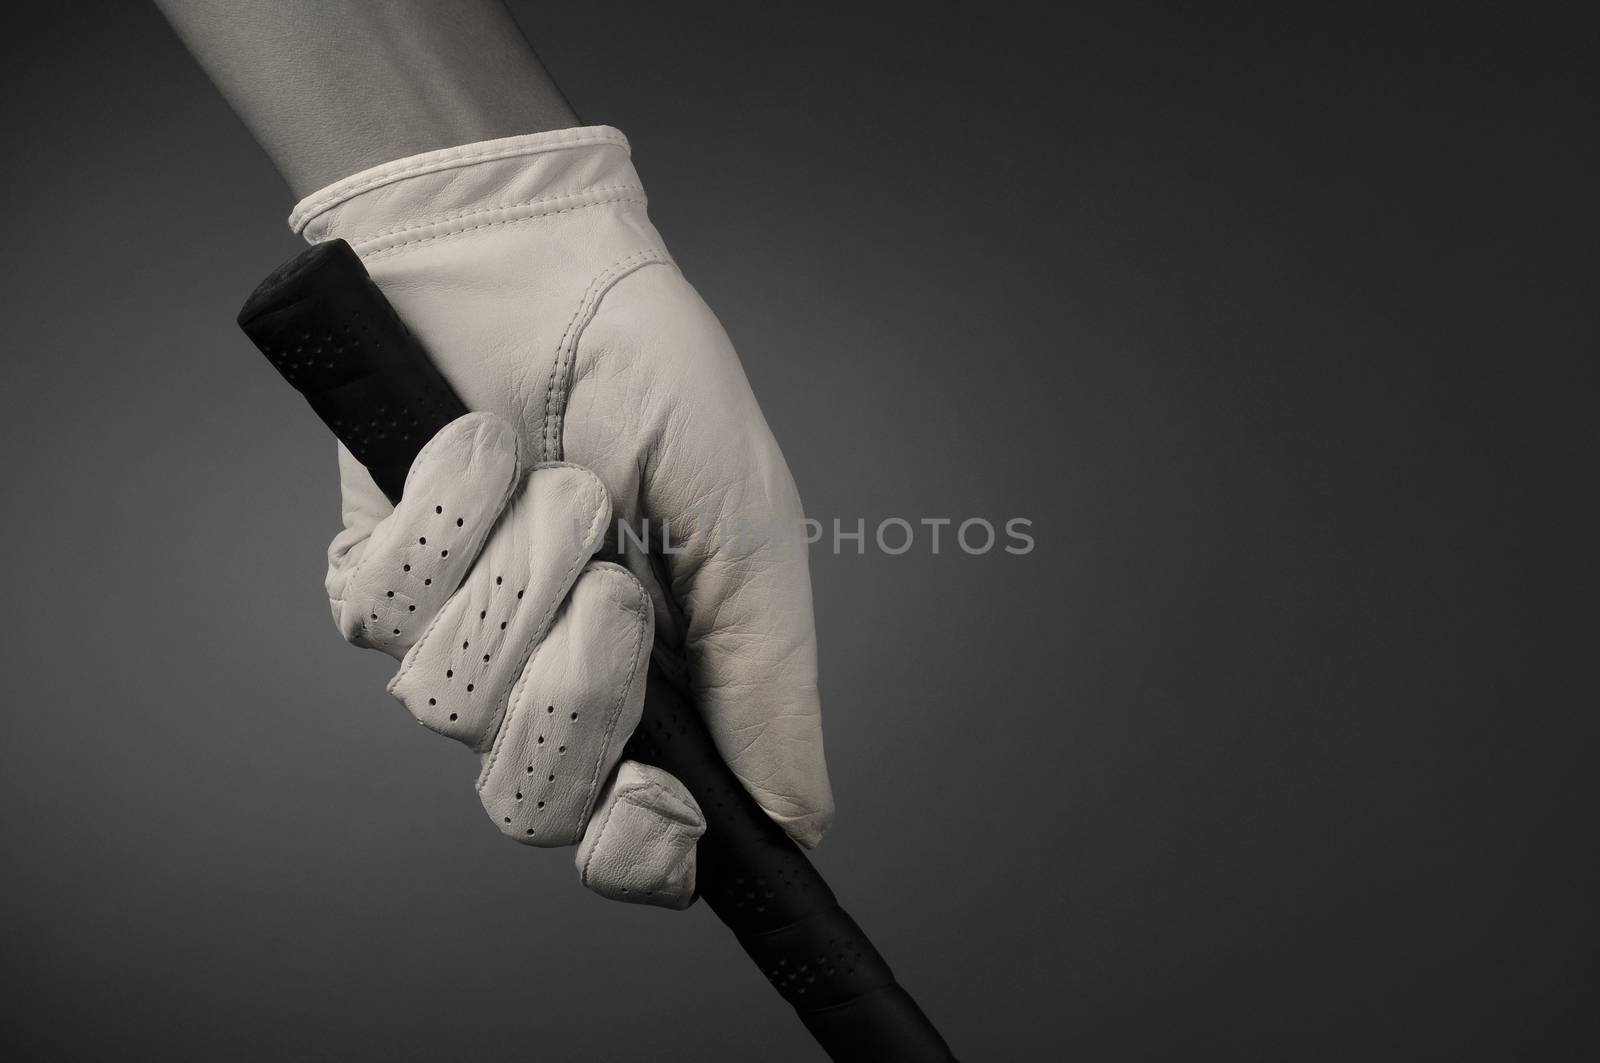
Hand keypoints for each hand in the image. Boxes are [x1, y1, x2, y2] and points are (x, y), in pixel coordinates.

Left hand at [307, 126, 832, 901]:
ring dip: (523, 577)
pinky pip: (382, 615)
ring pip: (450, 710)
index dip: (635, 850)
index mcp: (654, 691)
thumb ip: (768, 685)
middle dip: (577, 693)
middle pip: (528, 804)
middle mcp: (548, 683)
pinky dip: (446, 519)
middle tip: (615, 585)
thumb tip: (797, 824)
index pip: (626, 844)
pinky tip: (480, 448)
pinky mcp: (375, 580)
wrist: (551, 265)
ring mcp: (458, 637)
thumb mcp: (751, 534)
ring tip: (561, 482)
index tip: (656, 795)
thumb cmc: (665, 390)